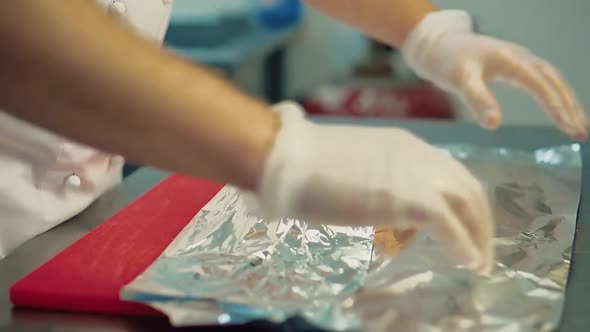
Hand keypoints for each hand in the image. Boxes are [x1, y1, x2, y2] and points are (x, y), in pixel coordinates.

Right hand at [242, 102, 493, 273]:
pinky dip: (464, 246)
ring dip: (478, 236)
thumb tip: (378, 209)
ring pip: (468, 204)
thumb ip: (373, 182)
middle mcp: (419, 155)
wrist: (290, 159)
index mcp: (403, 145)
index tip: (460, 220)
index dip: (458, 198)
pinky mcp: (413, 200)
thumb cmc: (306, 162)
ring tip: (477, 261)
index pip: (447, 170)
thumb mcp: (351, 165)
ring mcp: (418, 176)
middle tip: (479, 246)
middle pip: (467, 186)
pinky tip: (468, 262)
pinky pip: (451, 227)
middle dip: (479, 219)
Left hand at [402, 10, 586, 140]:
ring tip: (576, 124)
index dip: (556, 107)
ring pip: (551, 78)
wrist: (436, 44)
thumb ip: (478, 100)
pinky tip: (558, 108)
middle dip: (569, 106)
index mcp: (510, 60)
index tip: (568, 128)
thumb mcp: (459, 81)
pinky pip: (542, 78)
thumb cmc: (446, 60)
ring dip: (566, 100)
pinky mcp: (513, 65)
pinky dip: (554, 93)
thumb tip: (495, 125)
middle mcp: (520, 57)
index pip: (541, 85)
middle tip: (581, 132)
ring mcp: (518, 59)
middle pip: (554, 81)